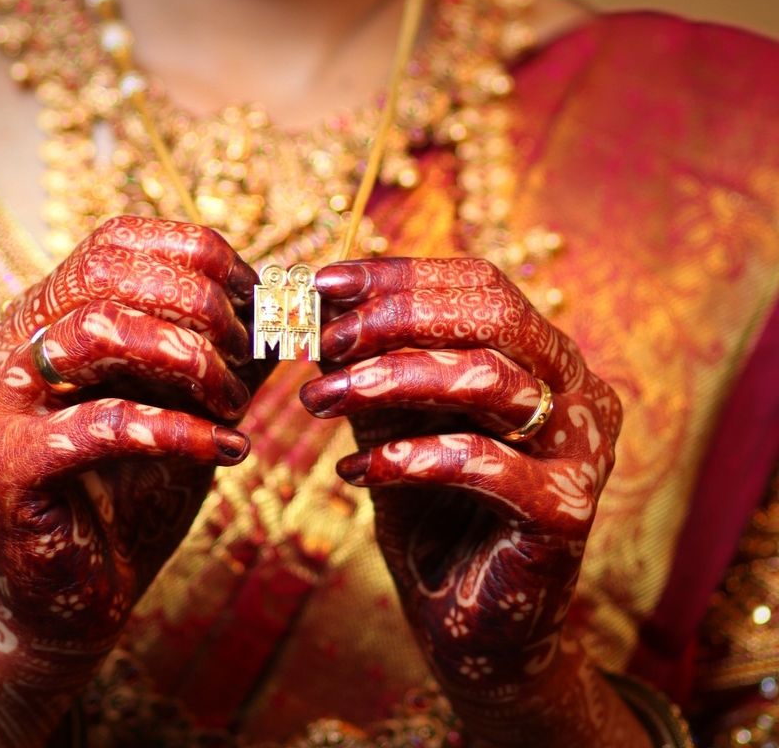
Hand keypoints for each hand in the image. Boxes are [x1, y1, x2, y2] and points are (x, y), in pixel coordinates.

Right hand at [0, 217, 261, 746]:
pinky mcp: (5, 463)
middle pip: (107, 274)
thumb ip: (229, 349)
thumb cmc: (138, 485)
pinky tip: (225, 449)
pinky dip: (176, 430)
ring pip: (98, 332)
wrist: (84, 593)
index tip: (257, 295)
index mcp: (49, 310)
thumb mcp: (194, 400)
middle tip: (252, 349)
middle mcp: (13, 340)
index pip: (116, 240)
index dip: (197, 254)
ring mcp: (0, 399)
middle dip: (199, 304)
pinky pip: (101, 423)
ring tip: (235, 402)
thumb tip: (292, 299)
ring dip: (188, 359)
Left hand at [301, 257, 624, 738]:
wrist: (466, 626)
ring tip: (322, 396)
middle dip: (398, 317)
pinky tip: (357, 468)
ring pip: (490, 379)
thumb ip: (370, 361)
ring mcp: (583, 448)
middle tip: (326, 339)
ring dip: (391, 379)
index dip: (402, 275)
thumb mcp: (392, 419)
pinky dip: (412, 458)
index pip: (482, 284)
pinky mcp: (568, 510)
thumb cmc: (431, 511)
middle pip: (495, 316)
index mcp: (547, 354)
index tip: (325, 280)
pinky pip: (485, 462)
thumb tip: (318, 299)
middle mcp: (580, 389)